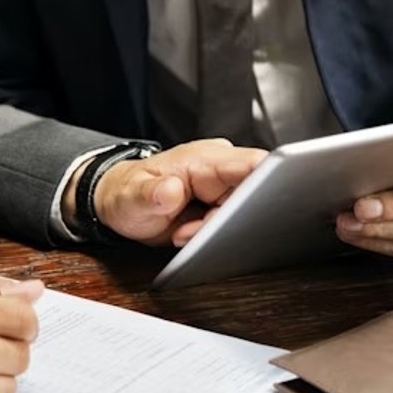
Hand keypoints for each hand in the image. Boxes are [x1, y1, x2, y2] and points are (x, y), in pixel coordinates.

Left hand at [83, 138, 266, 246]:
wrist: (123, 203)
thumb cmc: (128, 194)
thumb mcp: (131, 197)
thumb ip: (151, 194)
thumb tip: (171, 190)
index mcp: (203, 159)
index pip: (253, 163)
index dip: (269, 182)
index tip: (258, 207)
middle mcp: (219, 168)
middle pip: (253, 196)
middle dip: (227, 221)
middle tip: (187, 230)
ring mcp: (222, 185)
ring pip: (243, 213)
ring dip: (216, 230)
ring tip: (181, 230)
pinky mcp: (221, 202)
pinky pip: (232, 221)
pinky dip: (212, 234)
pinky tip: (188, 232)